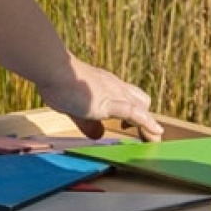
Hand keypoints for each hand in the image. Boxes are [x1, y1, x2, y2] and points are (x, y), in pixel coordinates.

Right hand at [36, 57, 163, 141]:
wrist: (55, 70)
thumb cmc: (58, 83)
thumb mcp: (75, 109)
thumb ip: (88, 123)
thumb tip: (98, 135)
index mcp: (106, 86)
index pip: (127, 96)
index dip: (133, 111)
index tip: (129, 126)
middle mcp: (115, 87)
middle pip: (141, 100)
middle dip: (145, 117)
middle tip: (143, 135)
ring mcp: (115, 93)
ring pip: (142, 106)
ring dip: (149, 125)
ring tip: (154, 140)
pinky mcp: (110, 102)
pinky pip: (135, 114)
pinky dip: (148, 125)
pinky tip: (155, 134)